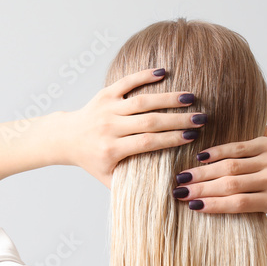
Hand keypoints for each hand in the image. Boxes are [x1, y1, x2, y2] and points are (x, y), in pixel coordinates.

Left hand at [59, 68, 206, 187]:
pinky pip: (127, 82)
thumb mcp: (107, 178)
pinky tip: (164, 72)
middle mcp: (109, 127)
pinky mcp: (105, 94)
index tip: (192, 137)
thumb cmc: (92, 160)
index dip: (171, 139)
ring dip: (168, 98)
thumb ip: (130, 186)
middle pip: (149, 122)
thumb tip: (162, 193)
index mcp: (111, 150)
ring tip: (190, 98)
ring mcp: (107, 108)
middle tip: (200, 119)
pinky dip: (144, 76)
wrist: (66, 138)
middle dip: (177, 119)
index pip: (147, 143)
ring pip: (141, 101)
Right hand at [172, 136, 266, 213]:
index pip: (239, 204)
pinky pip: (237, 147)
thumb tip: (203, 205)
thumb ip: (244, 205)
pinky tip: (201, 158)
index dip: (215, 205)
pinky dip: (217, 152)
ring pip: (231, 166)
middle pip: (232, 185)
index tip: (192, 207)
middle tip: (180, 192)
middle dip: (202, 189)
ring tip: (184, 177)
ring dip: (204, 172)